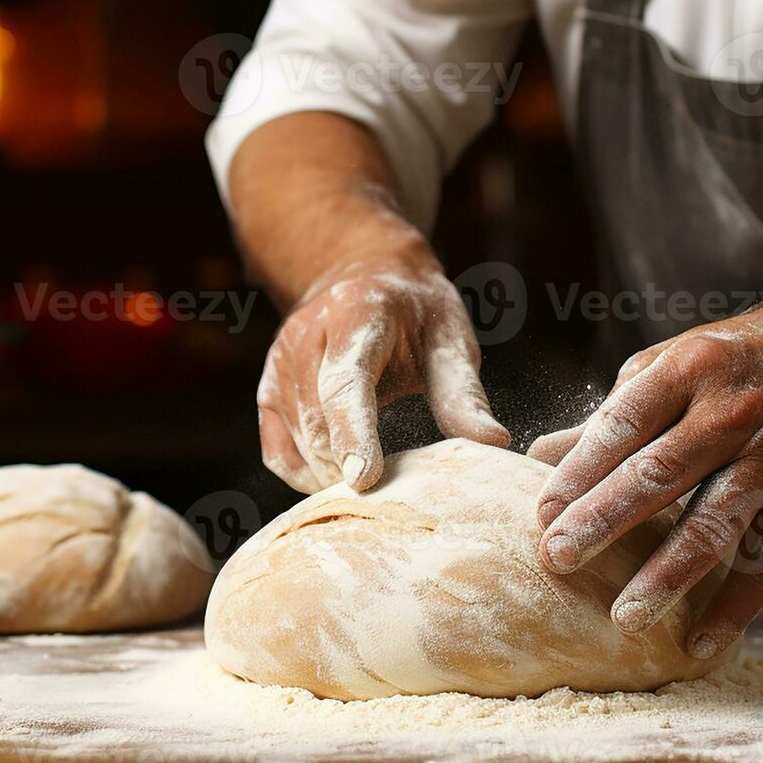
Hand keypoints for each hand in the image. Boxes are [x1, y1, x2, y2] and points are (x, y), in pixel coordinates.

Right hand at [258, 253, 509, 493]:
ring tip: (379, 475)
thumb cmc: (417, 313)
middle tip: (401, 486)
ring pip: (301, 443)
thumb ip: (464, 393)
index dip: (353, 433)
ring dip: (336, 473)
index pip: (346, 383)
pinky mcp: (268, 389)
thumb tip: (494, 444)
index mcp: (355, 314)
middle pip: (319, 422)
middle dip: (354, 465)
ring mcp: (279, 363)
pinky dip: (309, 475)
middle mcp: (305, 336)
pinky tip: (342, 476)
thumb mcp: (450, 337)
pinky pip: (280, 452)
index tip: (363, 479)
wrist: (364, 276)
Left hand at [528, 295, 762, 658]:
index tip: (542, 516)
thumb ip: (611, 418)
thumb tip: (536, 457)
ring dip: (665, 575)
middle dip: (604, 521)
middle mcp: (732, 411)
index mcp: (687, 369)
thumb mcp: (670, 367)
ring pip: (713, 523)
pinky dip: (734, 607)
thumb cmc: (732, 367)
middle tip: (558, 559)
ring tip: (623, 618)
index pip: (622, 426)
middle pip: (659, 474)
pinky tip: (697, 641)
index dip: (579, 473)